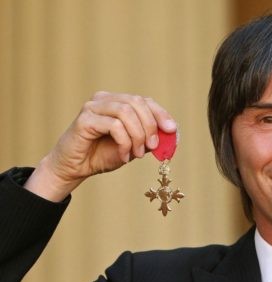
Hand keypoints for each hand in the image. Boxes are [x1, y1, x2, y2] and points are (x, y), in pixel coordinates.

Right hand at [24, 92, 176, 201]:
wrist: (75, 168)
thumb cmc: (103, 155)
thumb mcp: (133, 146)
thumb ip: (149, 138)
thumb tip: (171, 134)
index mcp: (117, 102)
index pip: (144, 101)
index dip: (161, 114)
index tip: (172, 130)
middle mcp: (105, 99)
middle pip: (137, 102)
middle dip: (150, 126)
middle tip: (153, 147)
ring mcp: (93, 107)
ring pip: (126, 112)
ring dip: (137, 136)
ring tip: (136, 154)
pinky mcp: (85, 119)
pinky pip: (114, 125)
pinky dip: (124, 142)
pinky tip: (123, 155)